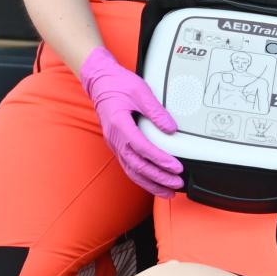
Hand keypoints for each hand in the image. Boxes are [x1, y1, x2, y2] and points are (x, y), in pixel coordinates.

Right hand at [78, 48, 183, 196]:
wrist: (99, 82)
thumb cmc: (117, 85)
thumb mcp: (140, 91)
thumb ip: (156, 111)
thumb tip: (170, 128)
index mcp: (120, 124)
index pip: (142, 148)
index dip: (159, 160)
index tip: (175, 168)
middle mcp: (115, 138)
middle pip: (137, 165)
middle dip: (158, 178)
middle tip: (176, 184)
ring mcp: (115, 144)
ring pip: (132, 171)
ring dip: (150, 184)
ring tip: (168, 192)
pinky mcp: (117, 146)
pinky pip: (129, 166)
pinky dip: (142, 178)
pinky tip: (153, 184)